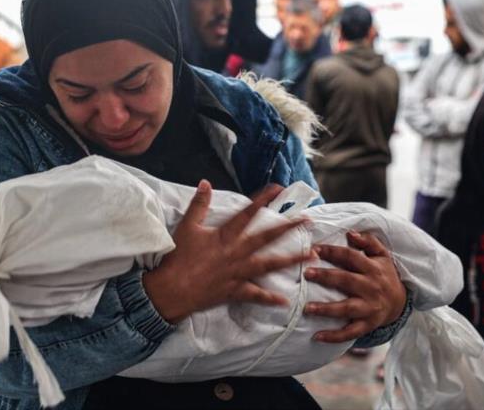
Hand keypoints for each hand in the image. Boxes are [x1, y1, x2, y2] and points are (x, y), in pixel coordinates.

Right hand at [143, 181, 313, 323]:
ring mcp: (238, 273)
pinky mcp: (235, 291)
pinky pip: (256, 295)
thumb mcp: (187, 227)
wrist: (171, 290)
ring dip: (292, 260)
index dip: (263, 199)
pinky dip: (270, 298)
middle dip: (288, 228)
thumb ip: (199, 205)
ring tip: (311, 256)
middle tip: (307, 221)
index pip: (247, 213)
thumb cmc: (178, 258)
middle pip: (267, 237)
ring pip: (269, 264)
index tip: (278, 189)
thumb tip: (205, 183)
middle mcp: (236, 252)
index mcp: (225, 236)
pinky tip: (285, 299)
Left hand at [303, 230, 406, 342]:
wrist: (400, 302)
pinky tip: (317, 336)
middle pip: (346, 280)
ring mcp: (369, 308)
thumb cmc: (384, 275)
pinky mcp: (367, 325)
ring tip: (307, 308)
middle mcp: (371, 287)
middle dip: (326, 277)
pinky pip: (350, 332)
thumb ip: (368, 241)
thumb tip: (350, 233)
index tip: (313, 249)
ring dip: (326, 309)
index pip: (350, 256)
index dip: (331, 251)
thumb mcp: (382, 255)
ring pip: (346, 308)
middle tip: (306, 273)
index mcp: (372, 268)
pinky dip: (334, 336)